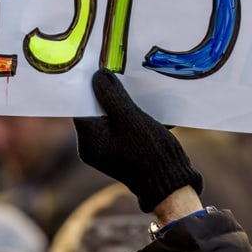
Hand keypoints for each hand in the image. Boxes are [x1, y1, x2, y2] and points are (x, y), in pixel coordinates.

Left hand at [74, 69, 202, 212]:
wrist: (171, 184)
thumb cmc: (150, 152)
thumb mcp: (131, 119)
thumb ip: (112, 96)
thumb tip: (98, 75)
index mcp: (89, 139)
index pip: (81, 104)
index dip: (89, 85)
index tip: (99, 67)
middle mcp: (94, 145)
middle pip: (95, 109)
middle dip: (109, 92)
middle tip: (120, 71)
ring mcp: (108, 148)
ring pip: (111, 115)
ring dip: (124, 102)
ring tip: (137, 87)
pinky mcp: (123, 149)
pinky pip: (123, 125)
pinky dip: (133, 114)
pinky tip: (148, 105)